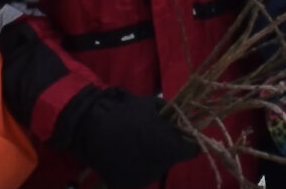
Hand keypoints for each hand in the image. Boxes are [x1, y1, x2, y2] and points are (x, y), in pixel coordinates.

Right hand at [69, 87, 200, 188]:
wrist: (93, 127)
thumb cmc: (124, 113)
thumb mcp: (149, 104)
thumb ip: (168, 113)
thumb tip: (176, 118)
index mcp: (171, 148)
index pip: (191, 151)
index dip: (187, 142)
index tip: (179, 136)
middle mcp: (161, 167)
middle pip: (170, 159)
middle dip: (164, 148)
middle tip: (150, 136)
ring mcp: (144, 179)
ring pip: (154, 168)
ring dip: (149, 159)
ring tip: (132, 144)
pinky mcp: (128, 185)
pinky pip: (137, 176)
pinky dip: (133, 168)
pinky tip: (123, 156)